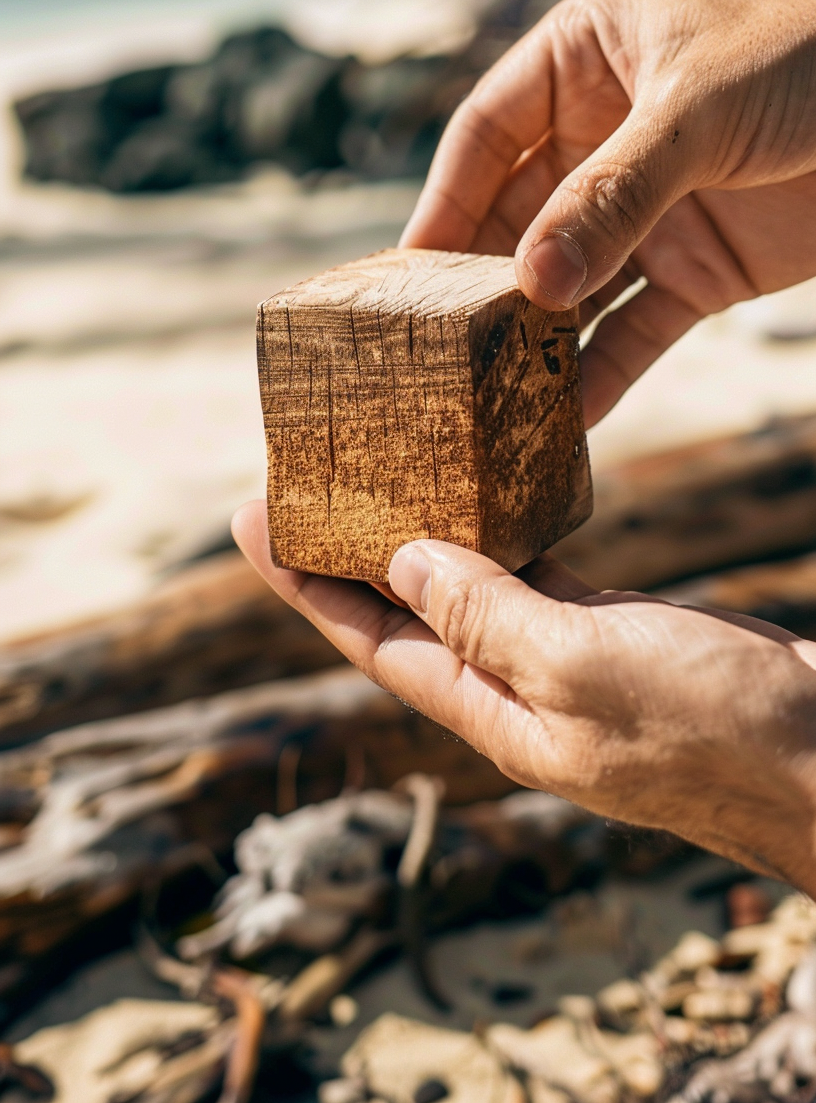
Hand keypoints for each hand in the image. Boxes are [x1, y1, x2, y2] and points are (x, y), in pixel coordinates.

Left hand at [233, 502, 815, 895]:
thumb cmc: (713, 729)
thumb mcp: (583, 667)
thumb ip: (488, 618)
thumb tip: (404, 561)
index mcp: (493, 714)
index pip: (370, 640)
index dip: (305, 583)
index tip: (251, 516)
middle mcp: (516, 691)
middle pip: (406, 614)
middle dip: (348, 553)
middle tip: (301, 479)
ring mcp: (566, 662)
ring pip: (468, 590)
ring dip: (419, 537)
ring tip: (379, 472)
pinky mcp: (615, 633)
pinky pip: (534, 578)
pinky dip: (503, 535)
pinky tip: (490, 495)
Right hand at [400, 0, 815, 425]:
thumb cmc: (808, 56)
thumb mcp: (696, 110)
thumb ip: (612, 194)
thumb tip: (531, 283)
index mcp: (581, 65)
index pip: (483, 138)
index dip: (439, 205)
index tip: (401, 278)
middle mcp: (600, 140)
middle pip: (516, 222)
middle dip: (480, 287)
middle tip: (435, 355)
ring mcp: (646, 211)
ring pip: (570, 285)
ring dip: (535, 340)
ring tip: (488, 400)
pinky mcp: (698, 271)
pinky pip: (635, 330)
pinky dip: (605, 373)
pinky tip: (567, 419)